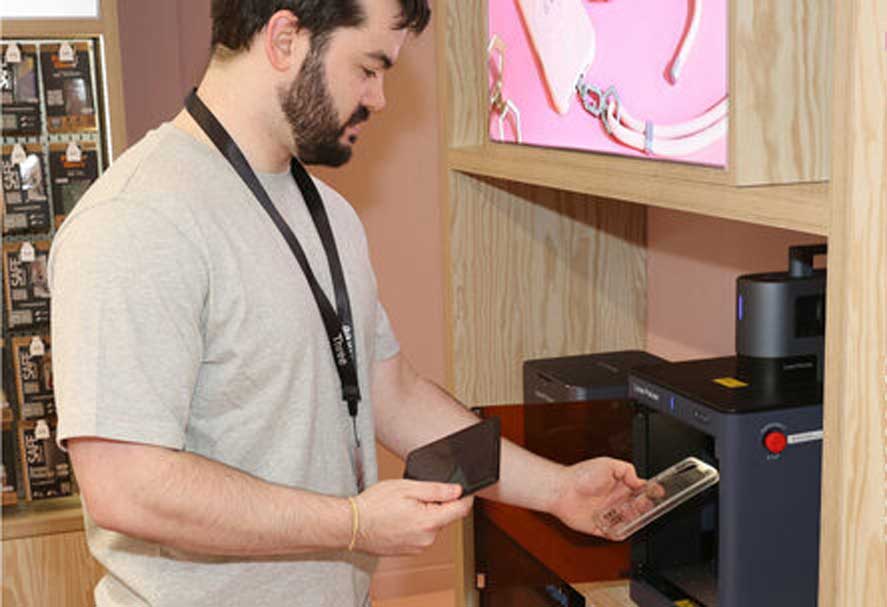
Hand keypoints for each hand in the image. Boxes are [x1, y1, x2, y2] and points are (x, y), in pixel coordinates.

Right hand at [353, 480, 473, 554]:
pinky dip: (415, 525)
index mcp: (430, 521)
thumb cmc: (374, 506)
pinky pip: (421, 534)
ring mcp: (418, 547)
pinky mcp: (410, 551)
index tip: (461, 489)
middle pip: (445, 517)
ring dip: (425, 515)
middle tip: (414, 495)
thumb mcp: (407, 488)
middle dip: (436, 504)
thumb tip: (457, 490)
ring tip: (402, 508)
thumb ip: (436, 490)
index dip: (463, 496)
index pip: (461, 509)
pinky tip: (398, 518)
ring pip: (432, 525)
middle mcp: (427, 538)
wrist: (352, 526)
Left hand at [549, 457, 645, 539]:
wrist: (561, 490)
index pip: (640, 491)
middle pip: (638, 508)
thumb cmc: (581, 475)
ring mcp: (608, 514)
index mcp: (619, 485)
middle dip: (644, 509)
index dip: (651, 493)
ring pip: (628, 522)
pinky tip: (622, 529)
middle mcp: (615, 500)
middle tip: (644, 506)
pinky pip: (614, 534)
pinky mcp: (599, 527)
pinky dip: (620, 534)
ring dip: (633, 521)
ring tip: (631, 516)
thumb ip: (626, 470)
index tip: (659, 494)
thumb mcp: (607, 464)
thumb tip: (639, 480)